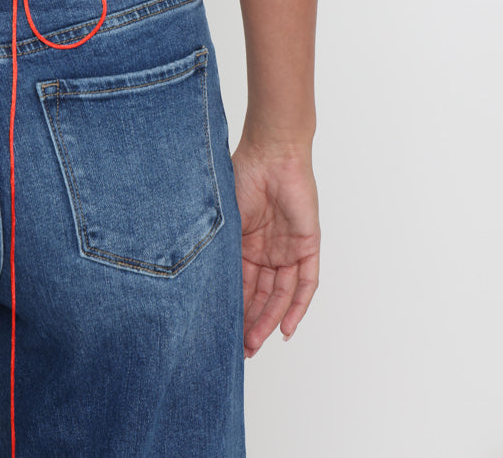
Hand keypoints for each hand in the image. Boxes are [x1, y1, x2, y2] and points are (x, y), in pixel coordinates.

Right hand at [231, 138, 319, 357]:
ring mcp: (289, 249)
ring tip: (257, 343)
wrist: (272, 152)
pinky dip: (297, 306)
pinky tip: (286, 327)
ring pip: (282, 294)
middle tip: (241, 349)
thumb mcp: (224, 218)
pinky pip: (306, 283)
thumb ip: (218, 247)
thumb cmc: (243, 175)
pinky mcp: (308, 246)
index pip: (241, 285)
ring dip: (270, 319)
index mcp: (246, 244)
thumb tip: (195, 280)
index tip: (223, 334)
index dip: (234, 310)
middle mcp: (268, 251)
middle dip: (251, 323)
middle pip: (262, 295)